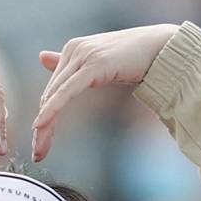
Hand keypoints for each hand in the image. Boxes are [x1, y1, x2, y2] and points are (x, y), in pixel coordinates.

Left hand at [32, 23, 181, 159]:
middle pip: (51, 94)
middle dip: (42, 127)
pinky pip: (67, 91)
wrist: (163, 48)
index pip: (53, 88)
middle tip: (38, 153)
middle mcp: (75, 50)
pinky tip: (42, 124)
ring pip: (55, 95)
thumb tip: (42, 57)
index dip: (45, 115)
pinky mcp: (93, 64)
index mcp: (74, 49)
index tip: (40, 140)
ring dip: (45, 125)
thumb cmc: (137, 58)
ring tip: (40, 149)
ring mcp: (83, 55)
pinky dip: (53, 109)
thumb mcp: (101, 64)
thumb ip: (72, 66)